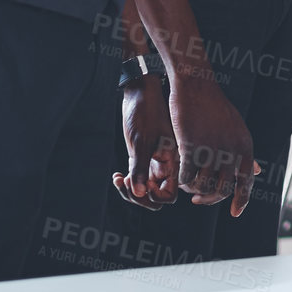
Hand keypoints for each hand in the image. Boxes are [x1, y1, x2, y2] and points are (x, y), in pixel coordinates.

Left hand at [114, 74, 179, 210]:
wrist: (140, 93)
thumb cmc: (145, 112)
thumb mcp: (142, 141)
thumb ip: (142, 168)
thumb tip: (140, 194)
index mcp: (174, 162)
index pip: (170, 195)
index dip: (155, 197)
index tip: (141, 186)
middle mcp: (166, 166)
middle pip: (156, 198)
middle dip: (139, 197)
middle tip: (127, 182)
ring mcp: (153, 163)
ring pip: (144, 191)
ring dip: (130, 191)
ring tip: (121, 178)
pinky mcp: (142, 158)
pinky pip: (136, 180)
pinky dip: (126, 183)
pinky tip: (117, 175)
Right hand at [168, 78, 259, 214]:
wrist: (197, 86)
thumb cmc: (215, 107)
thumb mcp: (237, 129)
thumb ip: (245, 153)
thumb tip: (258, 171)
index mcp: (245, 146)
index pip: (247, 182)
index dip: (242, 201)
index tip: (235, 213)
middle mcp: (231, 150)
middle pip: (224, 189)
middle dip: (211, 199)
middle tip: (199, 200)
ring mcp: (212, 150)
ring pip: (203, 185)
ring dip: (194, 190)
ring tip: (187, 186)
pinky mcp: (191, 148)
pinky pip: (187, 176)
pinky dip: (182, 181)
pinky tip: (179, 177)